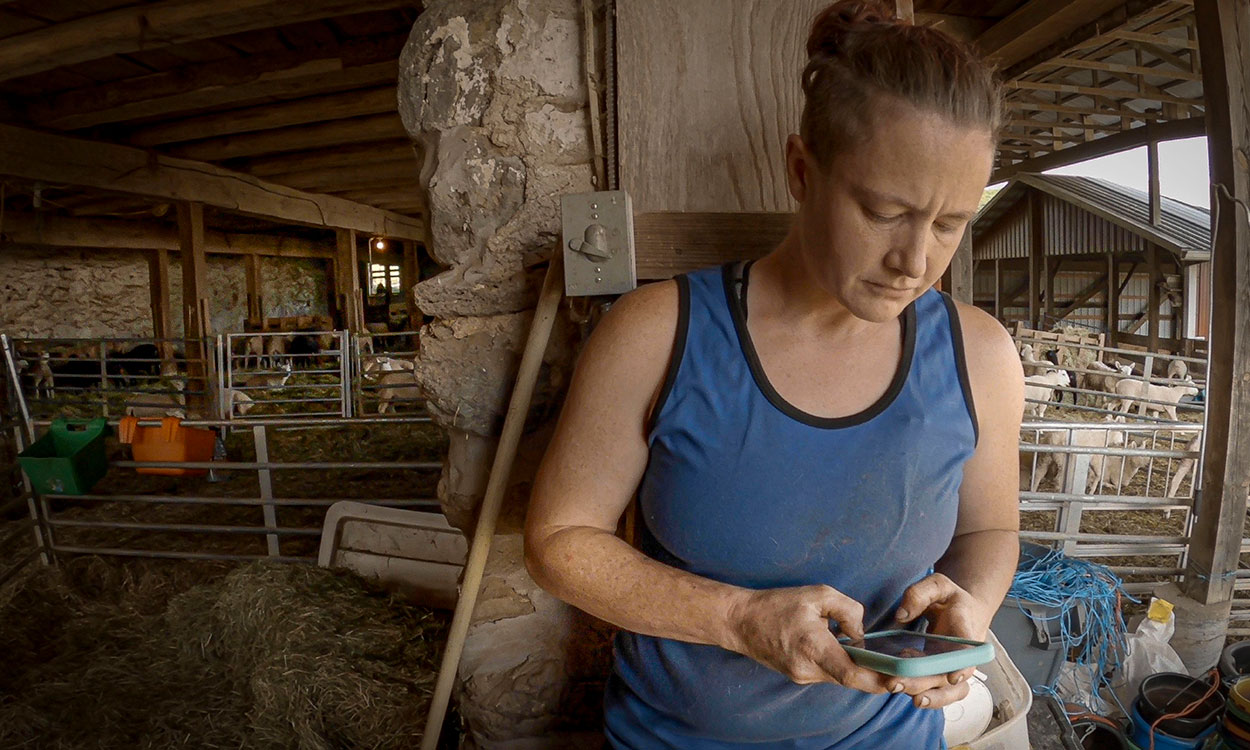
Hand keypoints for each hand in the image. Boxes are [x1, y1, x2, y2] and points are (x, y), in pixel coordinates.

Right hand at [726, 585, 892, 693]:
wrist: (740, 621)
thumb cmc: (777, 604)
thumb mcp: (817, 594)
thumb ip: (848, 610)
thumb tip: (861, 633)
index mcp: (814, 647)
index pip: (852, 675)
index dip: (879, 680)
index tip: (898, 678)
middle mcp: (808, 669)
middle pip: (851, 679)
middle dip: (874, 673)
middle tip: (896, 663)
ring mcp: (802, 676)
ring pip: (840, 677)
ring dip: (855, 666)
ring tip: (863, 648)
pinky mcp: (798, 676)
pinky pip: (828, 673)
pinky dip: (840, 664)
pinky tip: (839, 647)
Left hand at [888, 573, 994, 708]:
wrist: (963, 611)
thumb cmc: (951, 599)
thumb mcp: (938, 584)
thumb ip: (919, 594)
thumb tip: (901, 616)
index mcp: (966, 629)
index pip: (969, 650)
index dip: (963, 665)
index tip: (953, 677)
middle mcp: (964, 655)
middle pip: (951, 677)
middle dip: (925, 684)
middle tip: (898, 683)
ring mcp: (956, 668)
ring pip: (949, 692)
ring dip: (929, 697)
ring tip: (903, 692)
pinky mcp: (944, 676)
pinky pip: (940, 693)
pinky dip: (927, 697)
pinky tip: (907, 690)